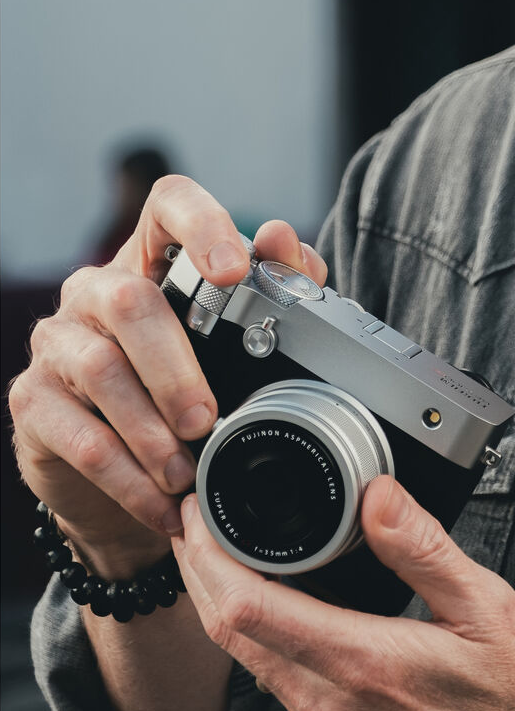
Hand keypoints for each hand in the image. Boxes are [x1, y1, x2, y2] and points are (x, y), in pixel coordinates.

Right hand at [9, 175, 326, 574]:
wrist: (119, 477)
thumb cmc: (184, 395)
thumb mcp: (234, 348)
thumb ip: (271, 294)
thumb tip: (285, 241)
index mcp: (153, 263)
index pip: (168, 204)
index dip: (201, 224)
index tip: (234, 270)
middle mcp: (96, 291)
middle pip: (131, 301)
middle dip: (177, 368)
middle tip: (208, 420)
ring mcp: (57, 342)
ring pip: (100, 369)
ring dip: (152, 432)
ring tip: (186, 473)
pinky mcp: (33, 400)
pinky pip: (80, 437)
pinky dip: (128, 479)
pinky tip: (162, 506)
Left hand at [173, 474, 514, 710]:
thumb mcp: (488, 608)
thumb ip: (423, 548)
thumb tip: (377, 495)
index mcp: (365, 666)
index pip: (249, 611)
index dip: (209, 558)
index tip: (200, 514)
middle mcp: (332, 706)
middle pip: (230, 634)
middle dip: (199, 572)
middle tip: (195, 520)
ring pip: (245, 659)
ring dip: (220, 602)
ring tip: (220, 550)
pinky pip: (273, 678)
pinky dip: (252, 632)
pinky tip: (266, 600)